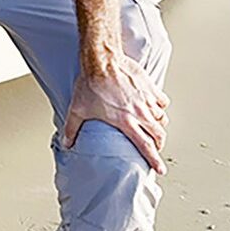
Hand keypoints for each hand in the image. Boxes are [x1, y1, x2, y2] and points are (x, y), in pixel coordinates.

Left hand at [62, 54, 170, 173]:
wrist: (101, 61)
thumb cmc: (90, 84)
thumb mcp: (78, 109)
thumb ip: (72, 129)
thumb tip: (67, 142)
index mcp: (126, 122)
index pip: (145, 146)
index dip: (154, 160)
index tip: (160, 169)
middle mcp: (140, 112)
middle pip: (159, 134)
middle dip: (159, 143)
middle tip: (156, 147)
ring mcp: (147, 99)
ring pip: (162, 118)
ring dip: (159, 125)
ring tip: (154, 127)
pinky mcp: (149, 87)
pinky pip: (162, 100)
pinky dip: (160, 106)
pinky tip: (155, 106)